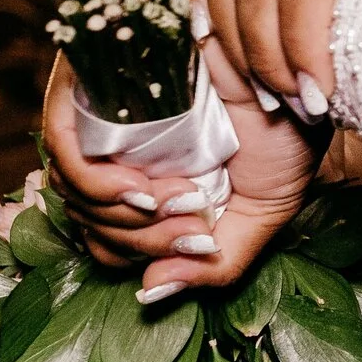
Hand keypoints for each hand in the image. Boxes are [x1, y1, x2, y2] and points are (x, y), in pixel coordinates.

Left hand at [42, 42, 326, 296]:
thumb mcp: (259, 216)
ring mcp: (105, 114)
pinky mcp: (94, 80)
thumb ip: (213, 266)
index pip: (105, 238)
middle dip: (141, 242)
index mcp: (156, 179)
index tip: (198, 245)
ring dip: (124, 218)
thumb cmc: (287, 129)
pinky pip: (64, 147)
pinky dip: (97, 184)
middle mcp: (123, 148)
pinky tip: (141, 188)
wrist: (297, 65)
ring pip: (73, 191)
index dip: (140, 256)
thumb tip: (149, 296)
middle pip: (87, 220)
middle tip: (195, 227)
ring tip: (180, 202)